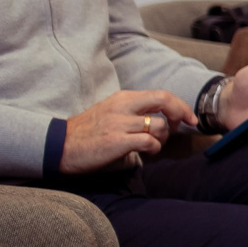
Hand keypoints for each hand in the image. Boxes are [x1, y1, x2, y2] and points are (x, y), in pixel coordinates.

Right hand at [63, 89, 195, 171]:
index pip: (160, 94)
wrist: (59, 146)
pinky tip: (147, 151)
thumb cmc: (87, 133)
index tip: (188, 118)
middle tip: (184, 125)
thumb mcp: (110, 113)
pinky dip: (154, 148)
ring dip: (163, 138)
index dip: (179, 105)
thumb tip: (162, 119)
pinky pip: (148, 141)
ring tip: (153, 145)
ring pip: (158, 125)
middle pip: (163, 100)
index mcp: (122, 98)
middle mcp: (122, 107)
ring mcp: (119, 123)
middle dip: (181, 112)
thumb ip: (133, 112)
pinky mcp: (116, 141)